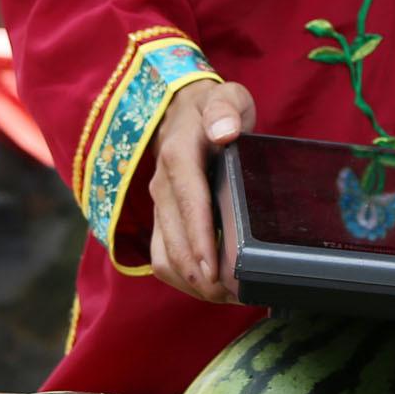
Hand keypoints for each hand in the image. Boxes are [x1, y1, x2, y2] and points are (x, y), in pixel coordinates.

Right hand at [147, 79, 253, 303]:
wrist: (181, 111)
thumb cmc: (212, 109)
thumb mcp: (226, 97)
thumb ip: (225, 109)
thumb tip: (224, 131)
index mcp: (178, 156)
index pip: (188, 204)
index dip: (200, 241)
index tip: (214, 271)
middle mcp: (162, 186)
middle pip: (174, 241)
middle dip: (201, 274)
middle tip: (235, 294)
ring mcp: (159, 206)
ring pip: (164, 257)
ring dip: (191, 283)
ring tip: (226, 296)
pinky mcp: (161, 220)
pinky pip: (163, 258)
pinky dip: (183, 279)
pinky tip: (211, 288)